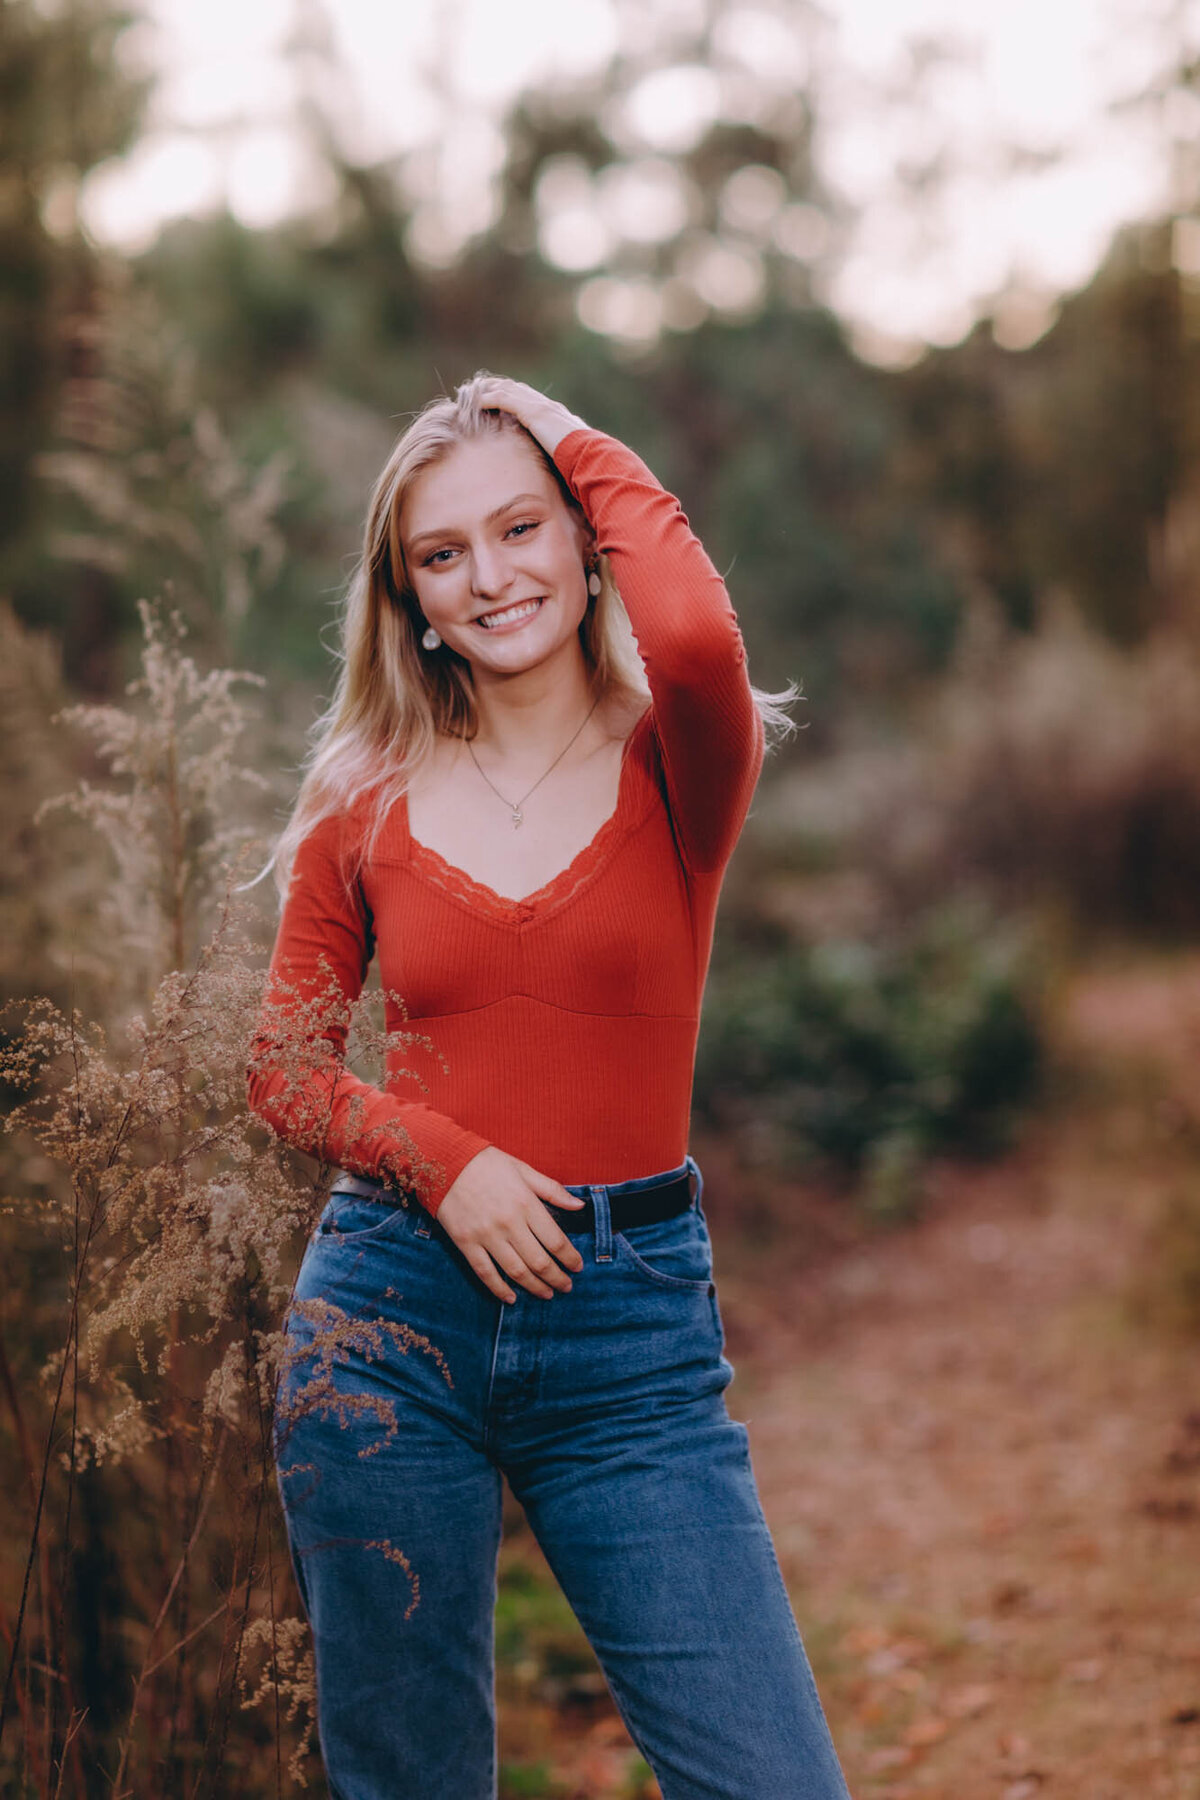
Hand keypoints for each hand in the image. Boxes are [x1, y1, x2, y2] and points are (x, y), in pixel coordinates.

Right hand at [434, 1146, 586, 1302]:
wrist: (445, 1161)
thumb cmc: (487, 1164)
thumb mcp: (523, 1169)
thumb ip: (552, 1190)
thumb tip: (579, 1206)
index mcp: (526, 1204)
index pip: (556, 1240)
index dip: (570, 1258)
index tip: (578, 1267)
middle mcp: (509, 1223)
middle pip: (539, 1261)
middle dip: (557, 1278)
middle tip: (566, 1287)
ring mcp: (486, 1235)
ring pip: (516, 1271)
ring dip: (535, 1287)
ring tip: (547, 1294)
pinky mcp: (466, 1243)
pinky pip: (485, 1273)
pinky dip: (499, 1289)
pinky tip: (511, 1297)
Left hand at [474, 376, 588, 456]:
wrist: (591, 456)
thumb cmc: (584, 462)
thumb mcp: (570, 456)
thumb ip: (561, 455)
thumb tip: (558, 469)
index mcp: (556, 414)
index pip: (530, 398)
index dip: (512, 394)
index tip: (497, 396)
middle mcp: (547, 405)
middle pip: (516, 388)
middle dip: (496, 386)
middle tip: (478, 389)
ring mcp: (540, 407)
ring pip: (507, 389)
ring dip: (488, 389)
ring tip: (470, 392)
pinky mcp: (533, 412)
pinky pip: (504, 400)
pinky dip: (489, 399)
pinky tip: (476, 402)